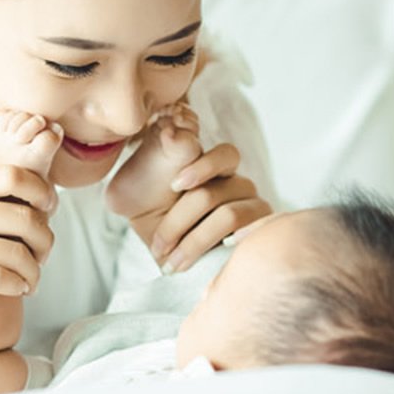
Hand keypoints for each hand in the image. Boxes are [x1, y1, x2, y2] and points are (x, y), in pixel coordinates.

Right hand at [0, 105, 57, 330]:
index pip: (14, 175)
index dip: (43, 192)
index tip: (49, 210)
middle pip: (23, 217)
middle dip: (44, 239)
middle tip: (45, 252)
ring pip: (15, 253)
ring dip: (33, 270)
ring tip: (33, 275)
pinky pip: (0, 278)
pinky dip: (17, 285)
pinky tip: (19, 287)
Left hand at [149, 142, 271, 273]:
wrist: (162, 255)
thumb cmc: (148, 215)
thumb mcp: (134, 188)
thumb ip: (151, 157)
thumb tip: (172, 132)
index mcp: (210, 164)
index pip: (225, 155)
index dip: (202, 167)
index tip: (175, 184)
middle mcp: (236, 182)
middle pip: (214, 192)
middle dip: (179, 220)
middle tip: (160, 243)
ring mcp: (252, 207)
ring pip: (229, 216)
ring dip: (194, 242)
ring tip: (173, 262)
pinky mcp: (259, 235)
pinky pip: (248, 237)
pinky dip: (219, 250)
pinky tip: (204, 262)